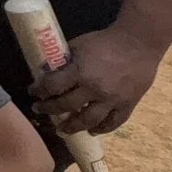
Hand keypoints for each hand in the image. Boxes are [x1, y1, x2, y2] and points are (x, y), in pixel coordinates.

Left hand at [32, 23, 164, 134]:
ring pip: (89, 120)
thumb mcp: (78, 45)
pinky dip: (102, 129)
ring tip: (62, 130)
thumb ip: (64, 60)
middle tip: (41, 110)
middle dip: (49, 110)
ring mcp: (112, 99)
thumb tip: (47, 71)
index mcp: (80, 71)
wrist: (139, 42)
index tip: (33, 93)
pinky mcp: (128, 104)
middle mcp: (95, 89)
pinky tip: (92, 130)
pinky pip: (113, 122)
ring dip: (73, 127)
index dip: (39, 91)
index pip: (53, 87)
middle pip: (66, 106)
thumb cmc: (105, 41)